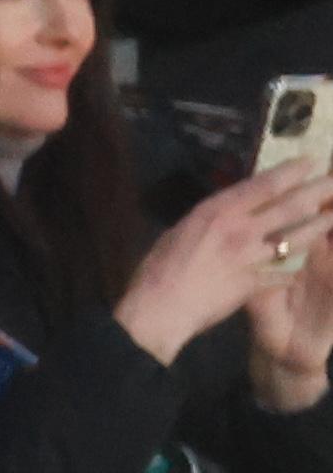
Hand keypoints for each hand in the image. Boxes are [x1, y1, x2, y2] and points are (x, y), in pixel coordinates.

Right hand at [118, 161, 332, 362]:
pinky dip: (293, 271)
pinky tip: (302, 269)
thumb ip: (207, 220)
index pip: (266, 185)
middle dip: (319, 192)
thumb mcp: (179, 231)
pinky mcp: (255, 284)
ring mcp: (251, 258)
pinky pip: (282, 274)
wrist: (157, 311)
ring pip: (297, 238)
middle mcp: (242, 230)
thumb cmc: (156, 268)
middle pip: (291, 206)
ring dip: (319, 227)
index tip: (312, 161)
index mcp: (219, 212)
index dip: (293, 171)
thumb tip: (224, 212)